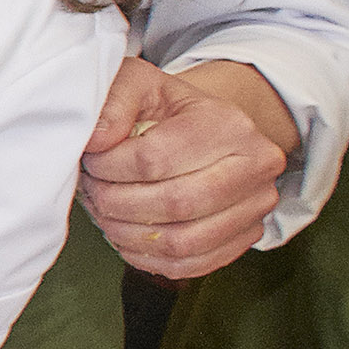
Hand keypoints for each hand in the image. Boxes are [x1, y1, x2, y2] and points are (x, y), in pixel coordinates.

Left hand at [76, 57, 294, 280]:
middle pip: (175, 203)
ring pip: (183, 241)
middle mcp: (256, 166)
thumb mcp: (137, 84)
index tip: (91, 161)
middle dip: (117, 204)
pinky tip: (127, 236)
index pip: (156, 159)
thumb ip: (112, 103)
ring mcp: (256, 206)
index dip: (109, 168)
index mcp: (229, 124)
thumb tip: (98, 141)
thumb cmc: (166, 108)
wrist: (203, 127)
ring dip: (129, 234)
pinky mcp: (246, 237)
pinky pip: (191, 264)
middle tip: (93, 192)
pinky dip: (148, 258)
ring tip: (106, 213)